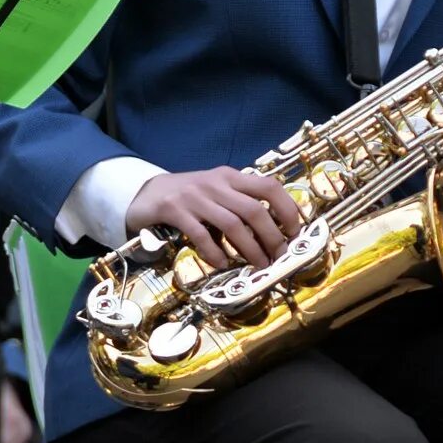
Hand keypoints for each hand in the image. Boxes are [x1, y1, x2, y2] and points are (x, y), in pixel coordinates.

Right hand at [128, 167, 301, 269]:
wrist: (146, 193)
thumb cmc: (190, 196)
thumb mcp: (217, 191)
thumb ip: (241, 202)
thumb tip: (277, 231)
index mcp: (230, 176)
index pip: (269, 187)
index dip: (288, 210)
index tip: (296, 233)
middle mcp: (215, 183)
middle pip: (254, 210)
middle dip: (272, 238)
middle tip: (279, 258)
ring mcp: (193, 196)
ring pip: (231, 224)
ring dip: (250, 249)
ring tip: (258, 266)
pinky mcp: (174, 210)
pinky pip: (201, 235)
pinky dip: (215, 253)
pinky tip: (222, 264)